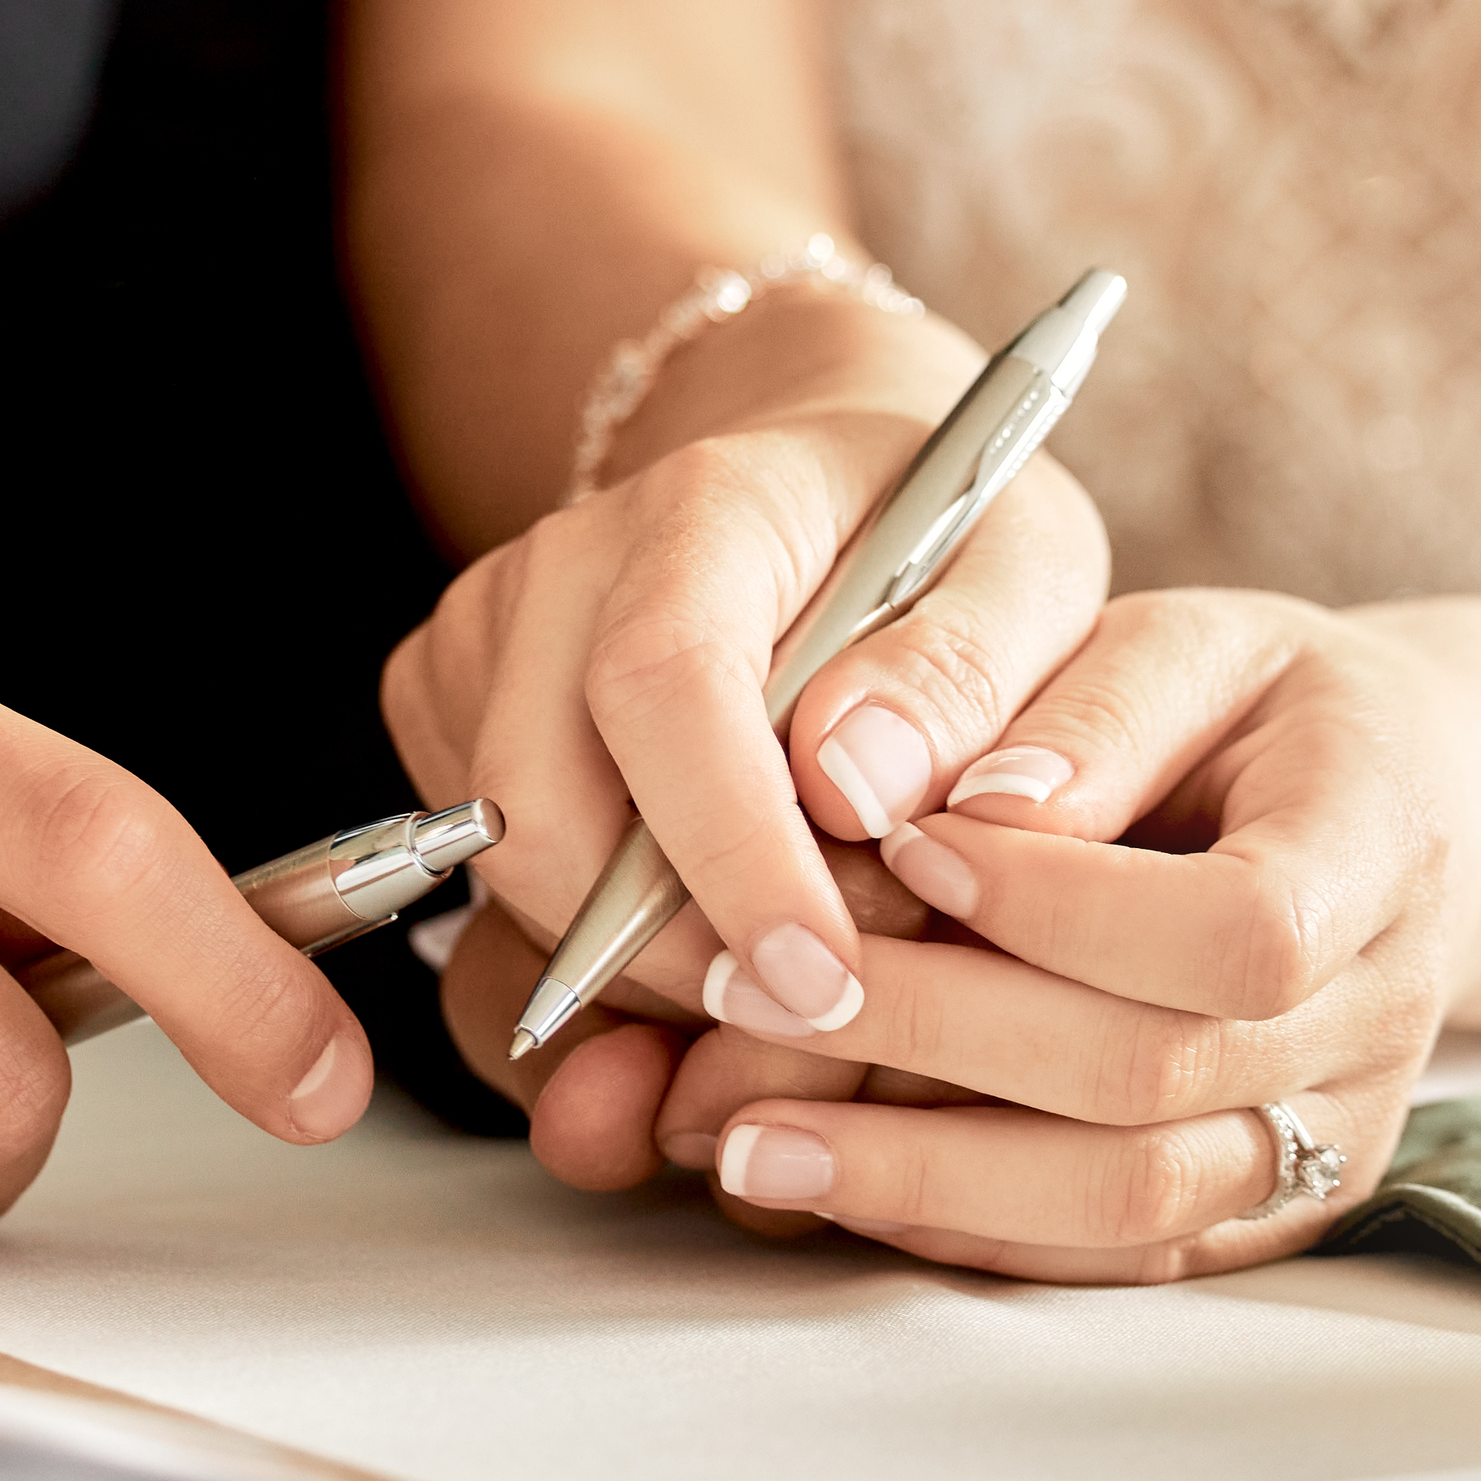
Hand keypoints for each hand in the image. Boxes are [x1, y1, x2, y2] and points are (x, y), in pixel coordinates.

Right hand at [383, 290, 1111, 1100]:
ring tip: (793, 943)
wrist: (829, 482)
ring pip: (514, 877)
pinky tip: (717, 910)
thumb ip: (975, 677)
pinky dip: (606, 947)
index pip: (666, 684)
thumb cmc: (942, 536)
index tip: (825, 979)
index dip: (731, 855)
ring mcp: (487, 638)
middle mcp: (565, 564)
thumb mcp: (1034, 577)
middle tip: (830, 997)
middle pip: (544, 816)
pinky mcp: (446, 707)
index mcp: (711, 505)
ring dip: (648, 967)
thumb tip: (867, 789)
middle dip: (678, 958)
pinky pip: (496, 887)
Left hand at [636, 589, 1480, 1279]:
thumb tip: (961, 815)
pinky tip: (827, 1182)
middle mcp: (1379, 1016)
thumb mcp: (1191, 643)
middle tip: (742, 993)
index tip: (903, 847)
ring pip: (1128, 1199)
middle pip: (1153, 1076)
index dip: (1059, 906)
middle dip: (930, 1037)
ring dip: (921, 1174)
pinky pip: (1113, 1253)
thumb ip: (1089, 715)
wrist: (1396, 813)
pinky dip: (963, 1225)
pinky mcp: (1264, 1208)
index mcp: (1383, 844)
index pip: (1239, 929)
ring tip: (743, 1139)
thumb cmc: (1261, 705)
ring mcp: (1332, 1133)